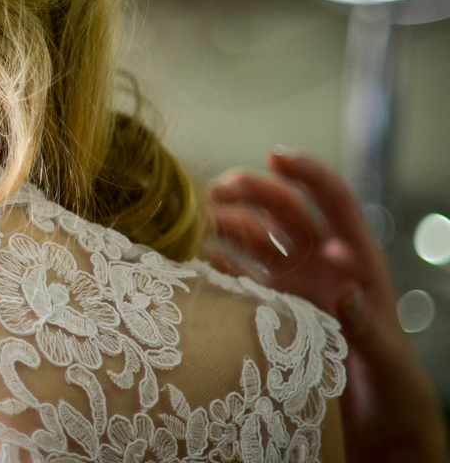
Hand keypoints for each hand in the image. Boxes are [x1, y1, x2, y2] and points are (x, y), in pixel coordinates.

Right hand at [207, 149, 447, 462]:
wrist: (375, 435)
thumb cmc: (395, 396)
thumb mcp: (388, 360)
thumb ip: (365, 322)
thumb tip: (343, 282)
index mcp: (357, 265)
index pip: (334, 203)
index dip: (308, 175)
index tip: (276, 157)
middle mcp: (321, 266)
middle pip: (285, 212)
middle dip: (254, 191)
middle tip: (221, 188)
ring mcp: (292, 285)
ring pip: (256, 236)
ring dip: (229, 222)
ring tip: (203, 222)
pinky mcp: (268, 309)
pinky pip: (237, 274)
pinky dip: (216, 261)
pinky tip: (198, 257)